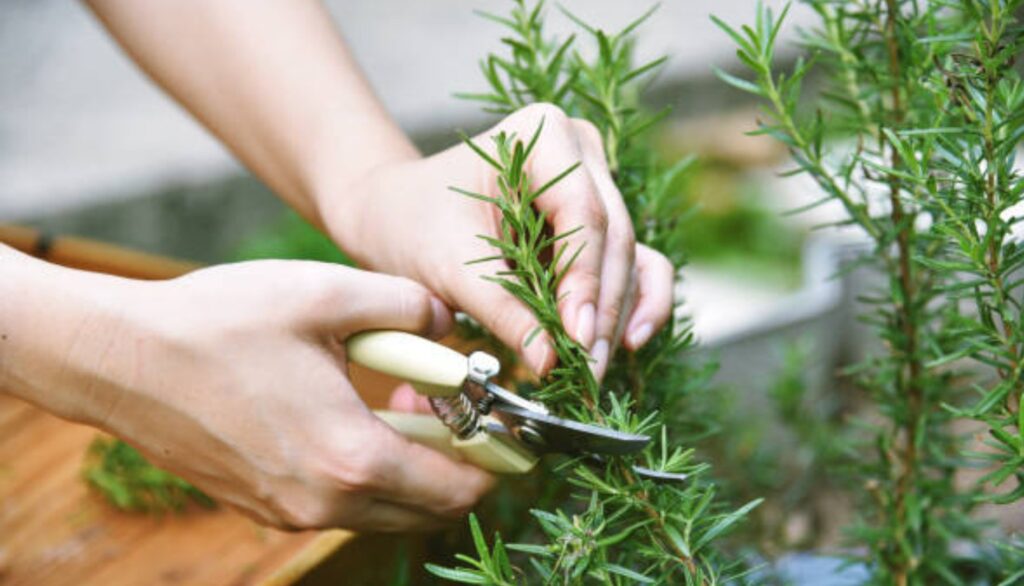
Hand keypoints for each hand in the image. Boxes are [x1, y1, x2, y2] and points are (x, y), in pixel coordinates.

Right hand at [21, 259, 492, 530]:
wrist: (121, 361)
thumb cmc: (219, 322)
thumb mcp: (327, 295)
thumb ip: (408, 305)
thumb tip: (448, 319)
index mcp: (351, 456)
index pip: (457, 486)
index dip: (497, 461)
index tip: (511, 431)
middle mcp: (325, 503)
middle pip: (427, 508)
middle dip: (457, 463)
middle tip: (456, 406)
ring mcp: (291, 512)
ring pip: (385, 508)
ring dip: (411, 466)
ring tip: (404, 401)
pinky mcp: (264, 506)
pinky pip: (341, 503)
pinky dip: (367, 471)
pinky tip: (354, 416)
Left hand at [322, 103, 674, 378]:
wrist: (395, 214)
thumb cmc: (413, 225)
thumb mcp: (450, 267)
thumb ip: (502, 311)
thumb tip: (549, 362)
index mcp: (542, 135)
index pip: (582, 214)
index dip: (585, 280)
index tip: (577, 338)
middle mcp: (580, 152)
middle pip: (613, 238)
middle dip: (601, 310)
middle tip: (587, 371)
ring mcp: (595, 185)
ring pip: (627, 257)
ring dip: (615, 317)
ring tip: (594, 371)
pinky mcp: (597, 223)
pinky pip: (634, 262)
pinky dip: (633, 304)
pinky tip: (628, 343)